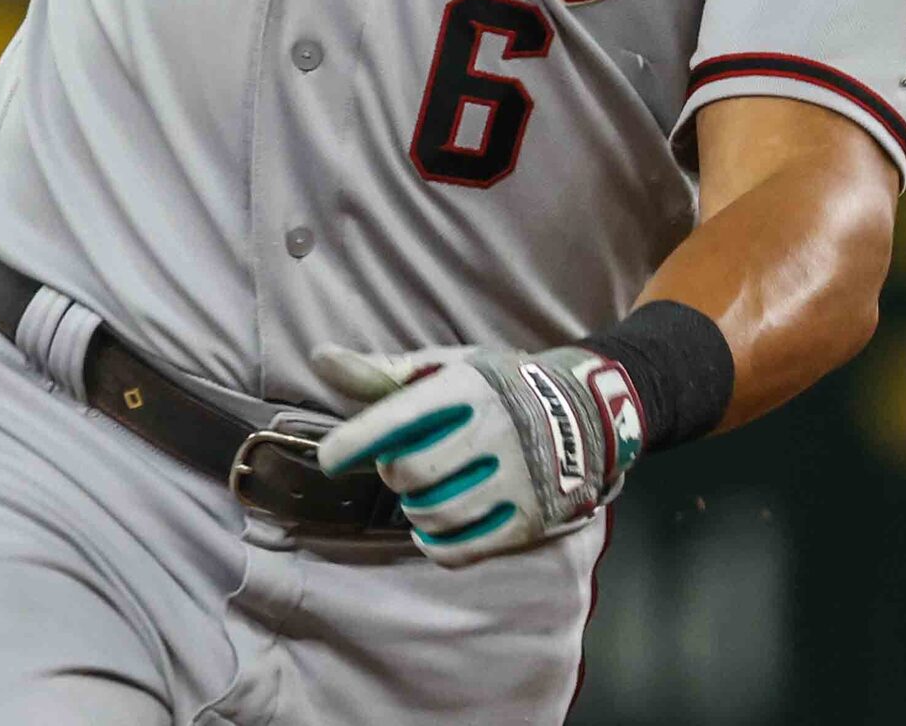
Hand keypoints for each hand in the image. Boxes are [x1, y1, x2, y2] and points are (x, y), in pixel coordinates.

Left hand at [313, 340, 642, 567]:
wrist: (586, 412)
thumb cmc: (499, 385)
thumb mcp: (450, 366)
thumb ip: (383, 371)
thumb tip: (319, 357)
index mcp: (468, 386)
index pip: (401, 417)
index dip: (358, 440)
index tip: (328, 459)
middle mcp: (493, 431)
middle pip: (411, 472)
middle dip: (395, 471)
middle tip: (403, 461)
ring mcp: (516, 479)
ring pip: (433, 513)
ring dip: (415, 507)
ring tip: (427, 488)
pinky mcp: (529, 520)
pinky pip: (461, 550)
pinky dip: (435, 542)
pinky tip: (436, 524)